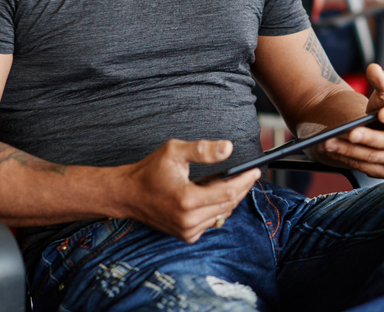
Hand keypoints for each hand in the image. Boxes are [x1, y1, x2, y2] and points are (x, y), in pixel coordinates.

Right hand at [114, 139, 259, 242]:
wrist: (128, 195)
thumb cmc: (150, 171)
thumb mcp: (174, 151)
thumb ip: (202, 149)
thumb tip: (228, 148)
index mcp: (187, 200)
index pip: (228, 193)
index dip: (245, 180)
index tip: (256, 170)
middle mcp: (188, 220)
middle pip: (229, 204)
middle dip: (242, 188)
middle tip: (250, 174)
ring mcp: (187, 231)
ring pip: (222, 214)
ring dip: (230, 199)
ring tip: (230, 182)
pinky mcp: (186, 236)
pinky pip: (212, 222)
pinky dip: (217, 209)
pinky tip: (213, 196)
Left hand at [320, 64, 383, 178]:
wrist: (370, 126)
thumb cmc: (380, 106)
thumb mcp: (382, 91)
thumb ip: (380, 80)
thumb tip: (373, 68)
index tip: (381, 112)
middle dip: (368, 138)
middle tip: (350, 132)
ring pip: (371, 157)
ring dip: (348, 150)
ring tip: (329, 142)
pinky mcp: (382, 171)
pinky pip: (363, 167)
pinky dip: (345, 159)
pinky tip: (330, 151)